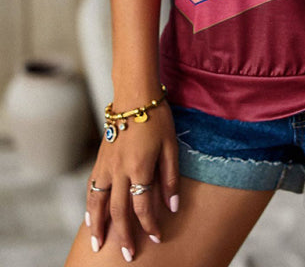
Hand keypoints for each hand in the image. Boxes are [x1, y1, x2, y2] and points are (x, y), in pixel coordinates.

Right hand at [86, 102, 178, 260]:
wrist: (135, 96)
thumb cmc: (157, 119)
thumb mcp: (171, 146)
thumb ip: (170, 178)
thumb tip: (172, 207)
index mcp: (140, 167)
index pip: (143, 205)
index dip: (149, 224)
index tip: (156, 237)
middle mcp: (120, 169)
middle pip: (118, 210)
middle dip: (123, 235)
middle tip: (127, 255)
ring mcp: (107, 165)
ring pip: (98, 202)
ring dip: (98, 226)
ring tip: (98, 245)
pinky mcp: (100, 159)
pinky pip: (92, 188)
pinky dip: (89, 206)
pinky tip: (89, 219)